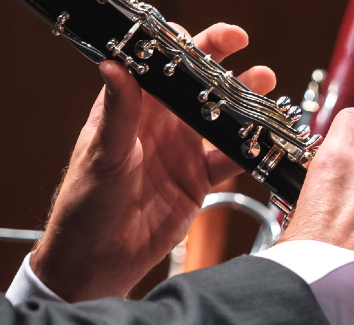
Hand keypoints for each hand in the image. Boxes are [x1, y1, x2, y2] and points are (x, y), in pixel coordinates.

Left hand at [30, 24, 276, 301]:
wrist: (100, 256)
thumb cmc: (86, 203)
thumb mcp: (103, 153)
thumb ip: (118, 111)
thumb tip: (116, 67)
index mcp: (130, 109)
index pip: (157, 66)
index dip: (180, 46)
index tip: (198, 38)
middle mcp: (158, 125)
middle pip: (195, 86)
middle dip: (221, 64)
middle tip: (243, 45)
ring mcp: (181, 152)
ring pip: (219, 118)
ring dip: (243, 102)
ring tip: (266, 85)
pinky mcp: (198, 181)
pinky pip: (230, 161)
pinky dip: (251, 151)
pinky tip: (267, 141)